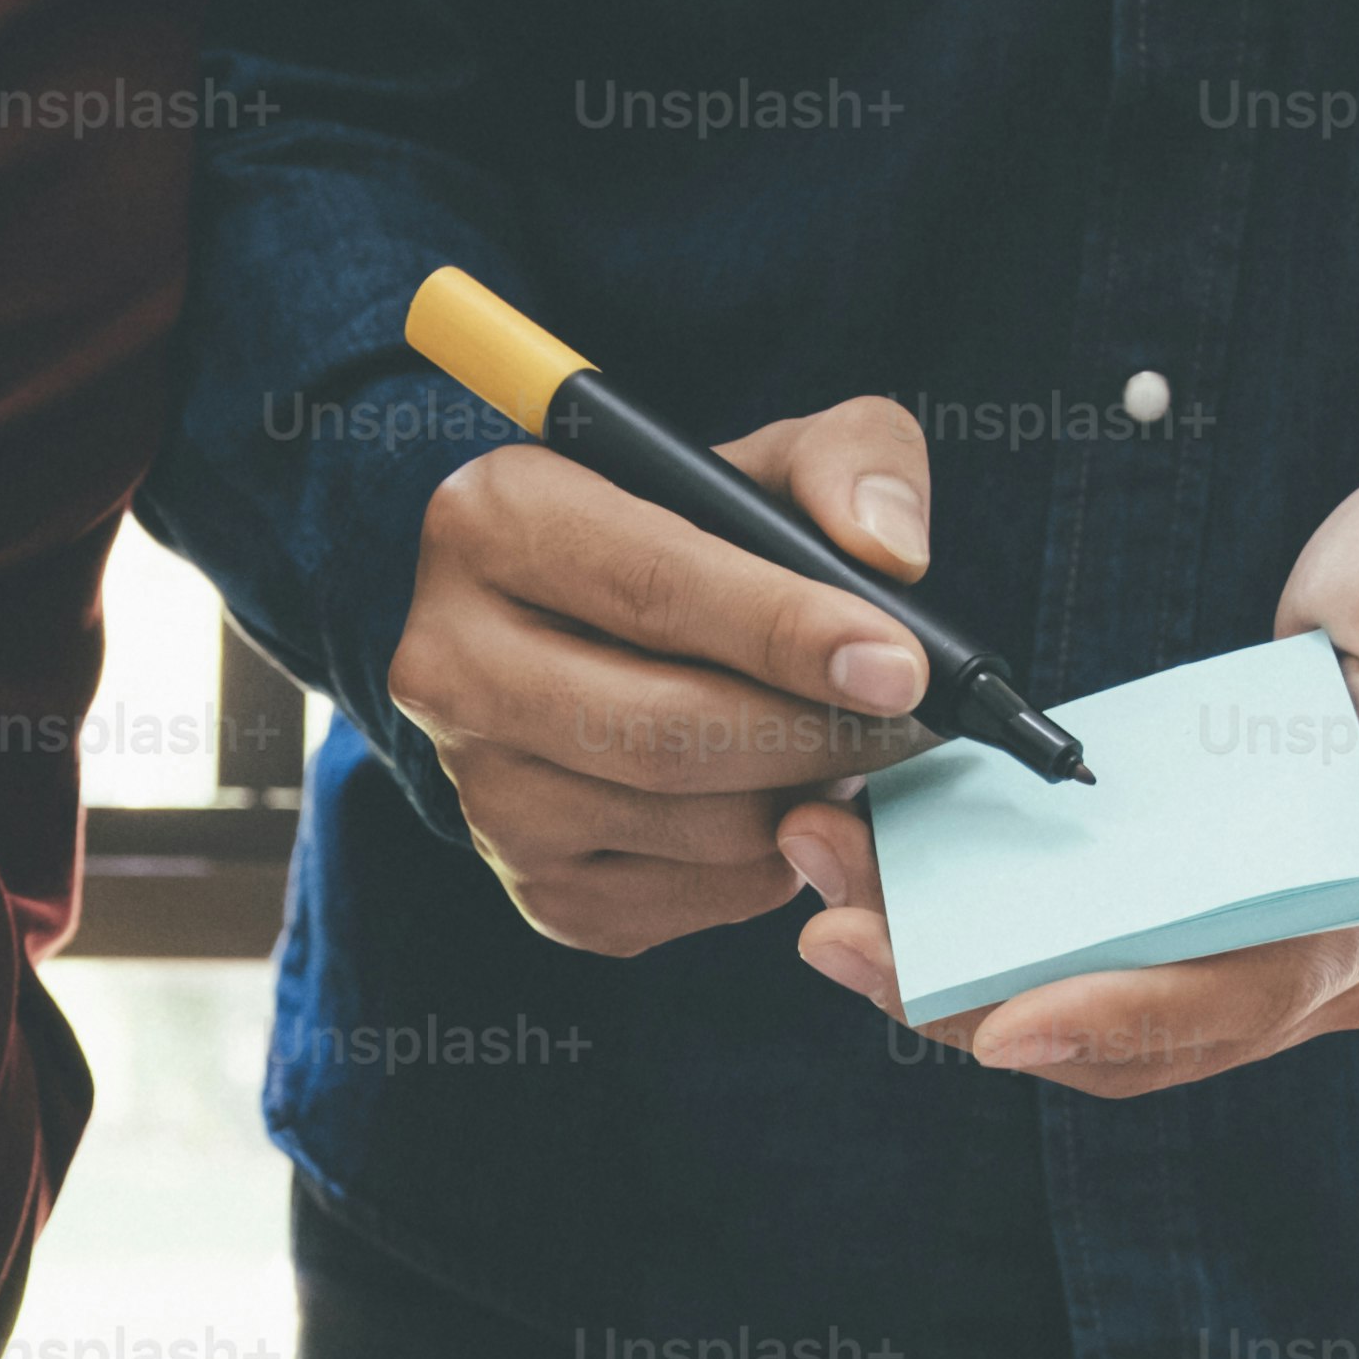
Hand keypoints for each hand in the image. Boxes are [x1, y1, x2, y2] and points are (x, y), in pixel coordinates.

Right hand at [384, 397, 952, 953]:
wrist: (598, 642)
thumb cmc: (693, 538)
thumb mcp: (766, 461)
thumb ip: (848, 463)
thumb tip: (889, 556)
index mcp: (491, 522)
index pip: (653, 589)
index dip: (787, 632)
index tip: (900, 666)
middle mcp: (450, 664)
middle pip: (662, 729)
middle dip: (811, 733)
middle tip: (909, 723)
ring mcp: (481, 791)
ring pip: (687, 825)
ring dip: (801, 798)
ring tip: (850, 748)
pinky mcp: (535, 886)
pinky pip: (691, 898)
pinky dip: (771, 862)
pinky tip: (788, 803)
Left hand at [779, 468, 1358, 1093]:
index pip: (1253, 992)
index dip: (1130, 1016)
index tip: (1006, 1022)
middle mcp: (1333, 959)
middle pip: (1143, 1029)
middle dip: (984, 1002)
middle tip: (838, 942)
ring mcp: (1268, 943)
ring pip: (1096, 1005)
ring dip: (958, 977)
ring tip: (828, 905)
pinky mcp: (1210, 906)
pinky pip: (1088, 950)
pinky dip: (987, 931)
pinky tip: (889, 876)